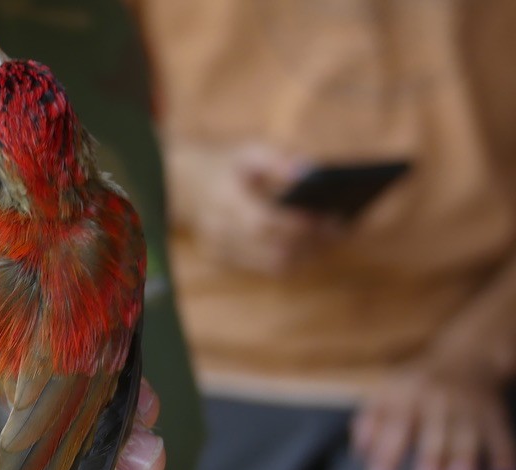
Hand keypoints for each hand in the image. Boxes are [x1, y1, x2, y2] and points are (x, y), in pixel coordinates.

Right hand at [170, 142, 342, 273]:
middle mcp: (219, 231)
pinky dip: (293, 256)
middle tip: (341, 227)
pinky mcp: (224, 260)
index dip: (298, 225)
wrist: (180, 185)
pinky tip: (312, 242)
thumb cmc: (223, 165)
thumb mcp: (247, 150)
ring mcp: (220, 250)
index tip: (330, 216)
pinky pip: (266, 267)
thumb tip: (311, 172)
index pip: (264, 223)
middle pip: (272, 250)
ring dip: (307, 253)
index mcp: (223, 201)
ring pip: (273, 264)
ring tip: (331, 235)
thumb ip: (277, 159)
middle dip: (311, 242)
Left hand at [353, 359, 515, 469]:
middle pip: (434, 431)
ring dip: (465, 457)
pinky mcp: (494, 414)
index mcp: (408, 394)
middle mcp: (439, 399)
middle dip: (431, 457)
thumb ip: (371, 420)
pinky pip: (501, 435)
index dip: (386, 453)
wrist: (467, 357)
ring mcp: (469, 406)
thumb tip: (360, 455)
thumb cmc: (417, 384)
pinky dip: (504, 454)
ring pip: (467, 434)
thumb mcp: (389, 392)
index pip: (395, 425)